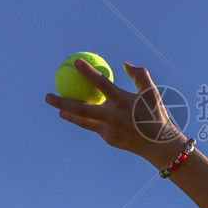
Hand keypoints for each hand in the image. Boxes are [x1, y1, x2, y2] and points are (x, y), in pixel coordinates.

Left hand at [45, 60, 185, 162]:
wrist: (159, 145)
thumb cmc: (157, 114)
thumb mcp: (152, 92)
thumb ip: (139, 75)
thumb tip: (124, 64)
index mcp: (122, 102)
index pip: (101, 83)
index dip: (87, 72)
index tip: (75, 62)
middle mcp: (112, 116)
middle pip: (80, 109)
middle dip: (61, 102)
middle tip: (47, 96)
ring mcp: (108, 131)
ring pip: (83, 122)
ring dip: (68, 116)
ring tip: (59, 111)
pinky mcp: (109, 140)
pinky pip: (97, 128)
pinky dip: (91, 122)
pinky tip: (86, 119)